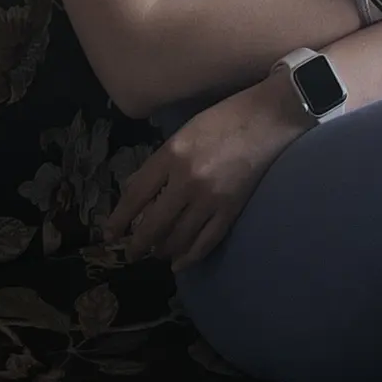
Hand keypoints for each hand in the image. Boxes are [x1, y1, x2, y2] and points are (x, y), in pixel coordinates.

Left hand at [103, 74, 307, 270]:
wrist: (271, 118)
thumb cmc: (225, 118)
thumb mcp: (184, 131)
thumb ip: (159, 163)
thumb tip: (134, 191)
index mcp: (172, 155)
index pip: (135, 195)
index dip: (119, 219)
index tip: (110, 233)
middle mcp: (188, 180)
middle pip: (152, 225)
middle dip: (137, 244)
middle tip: (131, 252)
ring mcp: (211, 198)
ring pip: (177, 239)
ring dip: (162, 251)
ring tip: (156, 253)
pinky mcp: (232, 209)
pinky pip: (206, 242)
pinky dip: (190, 257)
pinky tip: (180, 263)